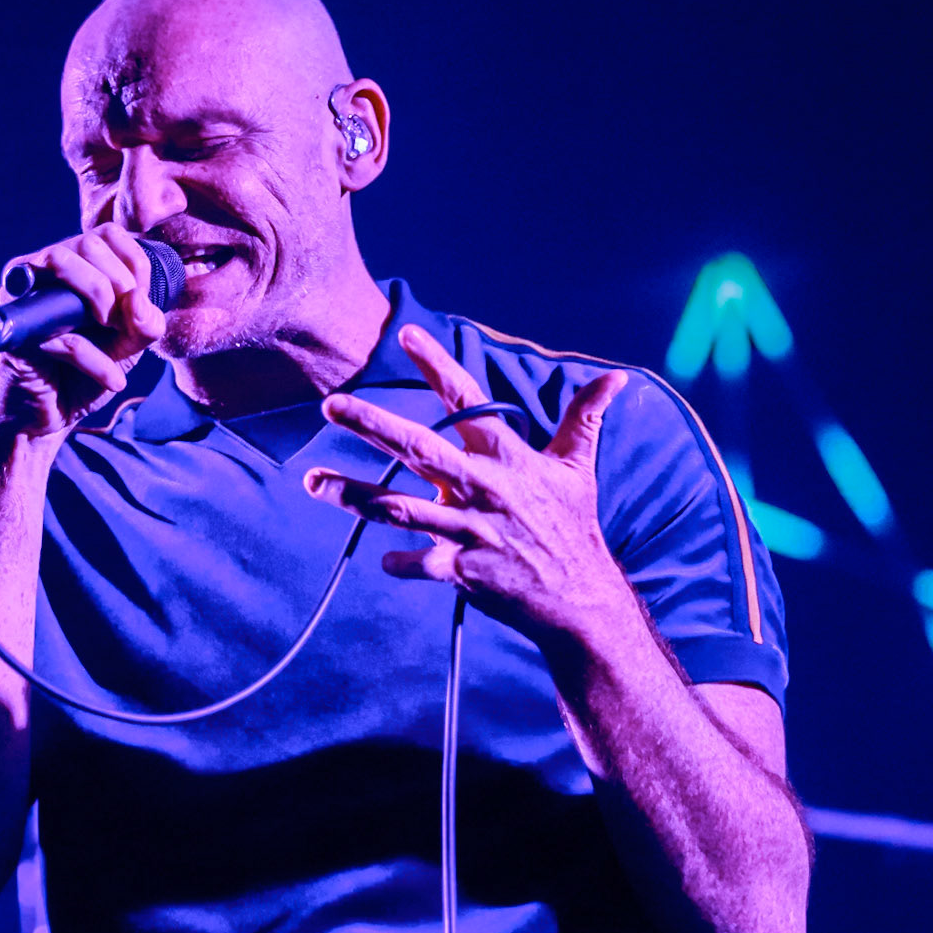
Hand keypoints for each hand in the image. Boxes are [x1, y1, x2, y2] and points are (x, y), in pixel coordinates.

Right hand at [0, 225, 166, 445]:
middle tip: (124, 324)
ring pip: (61, 259)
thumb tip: (140, 301)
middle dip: (120, 283)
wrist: (45, 420)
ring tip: (113, 337)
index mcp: (73, 269)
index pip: (108, 235)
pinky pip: (55, 326)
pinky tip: (111, 380)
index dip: (135, 263)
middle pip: (88, 243)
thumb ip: (144, 323)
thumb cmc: (81, 376)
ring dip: (100, 297)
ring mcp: (22, 296)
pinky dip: (92, 357)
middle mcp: (43, 273)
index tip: (141, 302)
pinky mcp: (12, 327)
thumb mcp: (127, 347)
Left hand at [304, 324, 632, 642]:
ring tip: (313, 482)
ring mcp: (471, 530)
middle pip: (419, 448)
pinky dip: (399, 562)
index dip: (438, 366)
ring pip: (401, 509)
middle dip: (372, 425)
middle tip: (330, 404)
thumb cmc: (573, 527)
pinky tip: (383, 558)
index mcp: (507, 457)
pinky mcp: (464, 570)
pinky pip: (420, 563)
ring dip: (353, 495)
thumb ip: (585, 418)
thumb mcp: (579, 469)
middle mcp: (484, 488)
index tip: (407, 334)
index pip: (468, 400)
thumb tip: (619, 377)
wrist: (582, 598)